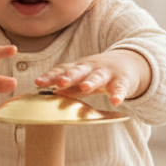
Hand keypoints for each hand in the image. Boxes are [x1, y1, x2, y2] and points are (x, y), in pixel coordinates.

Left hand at [34, 49, 150, 105]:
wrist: (127, 63)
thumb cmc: (96, 74)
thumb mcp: (80, 79)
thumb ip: (67, 87)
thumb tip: (50, 94)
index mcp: (77, 68)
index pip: (61, 71)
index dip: (50, 76)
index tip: (38, 82)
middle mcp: (90, 68)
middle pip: (77, 71)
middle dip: (68, 76)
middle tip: (59, 82)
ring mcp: (106, 73)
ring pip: (97, 77)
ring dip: (90, 81)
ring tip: (85, 87)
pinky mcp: (122, 80)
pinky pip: (120, 88)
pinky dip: (118, 94)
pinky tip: (116, 102)